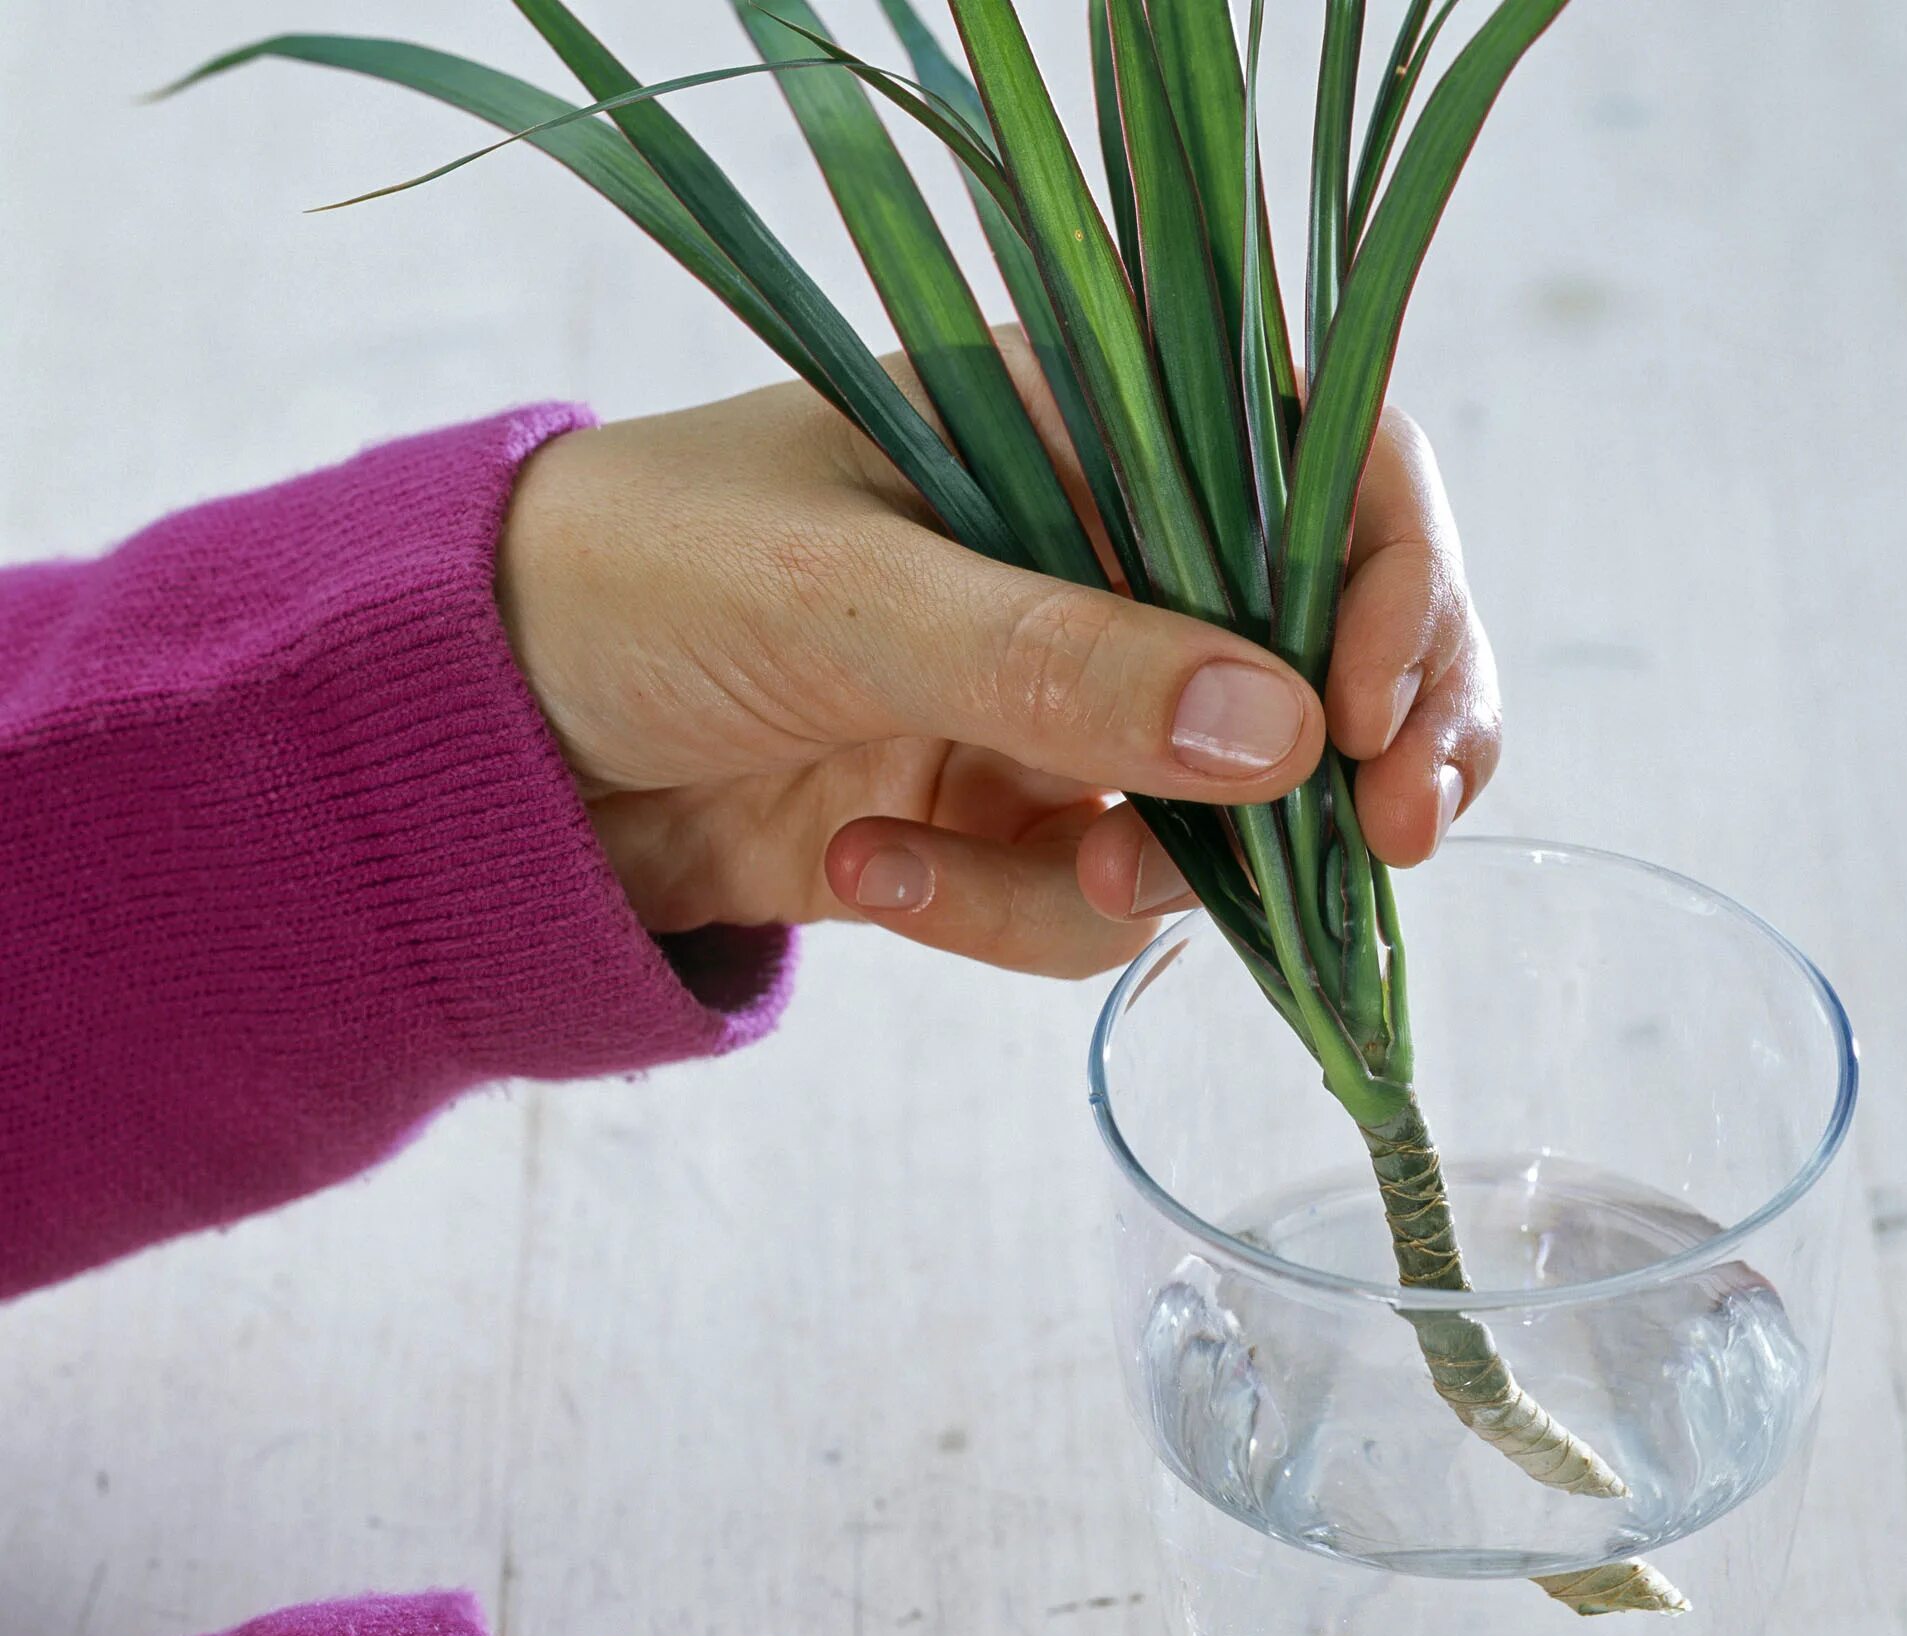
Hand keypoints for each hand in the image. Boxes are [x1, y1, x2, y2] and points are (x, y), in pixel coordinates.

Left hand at [499, 346, 1497, 976]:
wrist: (491, 735)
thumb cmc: (632, 582)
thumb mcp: (839, 598)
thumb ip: (1055, 659)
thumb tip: (1287, 735)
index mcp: (1076, 431)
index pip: (1322, 470)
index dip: (1395, 584)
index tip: (1376, 721)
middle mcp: (1094, 560)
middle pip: (1320, 650)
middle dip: (1356, 760)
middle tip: (1382, 850)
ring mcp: (1057, 699)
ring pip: (1210, 813)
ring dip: (1126, 869)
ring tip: (1000, 871)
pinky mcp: (1003, 817)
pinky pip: (1077, 900)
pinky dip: (994, 913)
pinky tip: (862, 872)